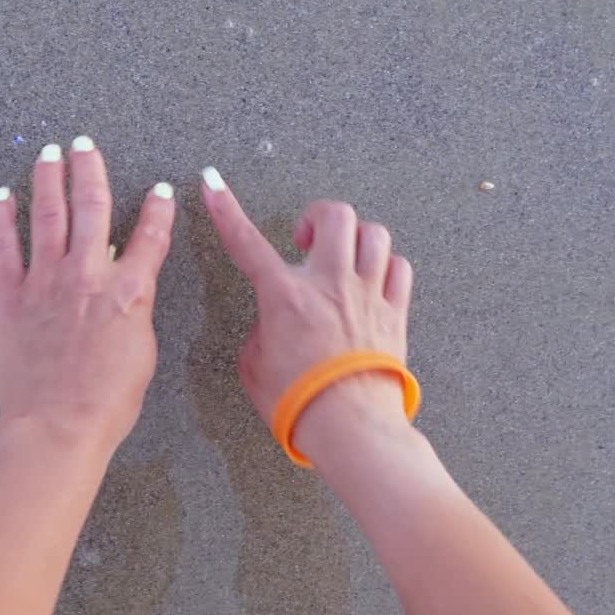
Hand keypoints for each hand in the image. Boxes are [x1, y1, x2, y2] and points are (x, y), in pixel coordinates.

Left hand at [0, 139, 175, 455]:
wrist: (57, 425)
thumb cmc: (105, 402)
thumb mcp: (141, 352)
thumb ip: (133, 309)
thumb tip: (127, 289)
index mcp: (128, 291)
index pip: (151, 236)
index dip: (159, 209)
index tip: (161, 191)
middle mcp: (88, 274)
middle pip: (92, 205)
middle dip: (90, 169)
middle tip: (86, 145)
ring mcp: (45, 280)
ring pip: (47, 213)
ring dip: (48, 179)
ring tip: (48, 154)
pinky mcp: (8, 294)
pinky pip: (2, 244)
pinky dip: (0, 217)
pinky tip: (1, 196)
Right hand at [199, 167, 413, 435]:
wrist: (352, 429)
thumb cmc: (301, 405)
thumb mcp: (254, 369)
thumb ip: (259, 334)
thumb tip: (272, 326)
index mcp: (286, 297)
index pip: (247, 242)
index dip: (226, 210)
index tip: (214, 185)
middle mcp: (329, 285)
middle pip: (334, 215)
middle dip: (317, 216)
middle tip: (306, 238)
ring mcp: (368, 295)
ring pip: (374, 233)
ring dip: (356, 238)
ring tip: (343, 256)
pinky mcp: (395, 313)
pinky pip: (400, 268)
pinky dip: (387, 266)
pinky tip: (374, 279)